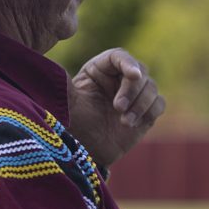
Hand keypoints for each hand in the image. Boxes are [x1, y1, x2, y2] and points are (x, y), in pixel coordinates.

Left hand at [68, 48, 164, 167]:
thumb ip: (60, 82)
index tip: (133, 75)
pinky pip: (159, 104)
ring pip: (151, 87)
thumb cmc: (72, 125)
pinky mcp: (146, 111)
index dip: (128, 63)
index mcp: (100, 69)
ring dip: (141, 104)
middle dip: (133, 90)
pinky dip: (150, 111)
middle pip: (140, 71)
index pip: (119, 56)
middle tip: (118, 108)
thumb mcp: (65, 101)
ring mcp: (135, 95)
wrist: (84, 152)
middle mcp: (119, 78)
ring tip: (124, 122)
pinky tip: (131, 125)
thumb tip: (49, 68)